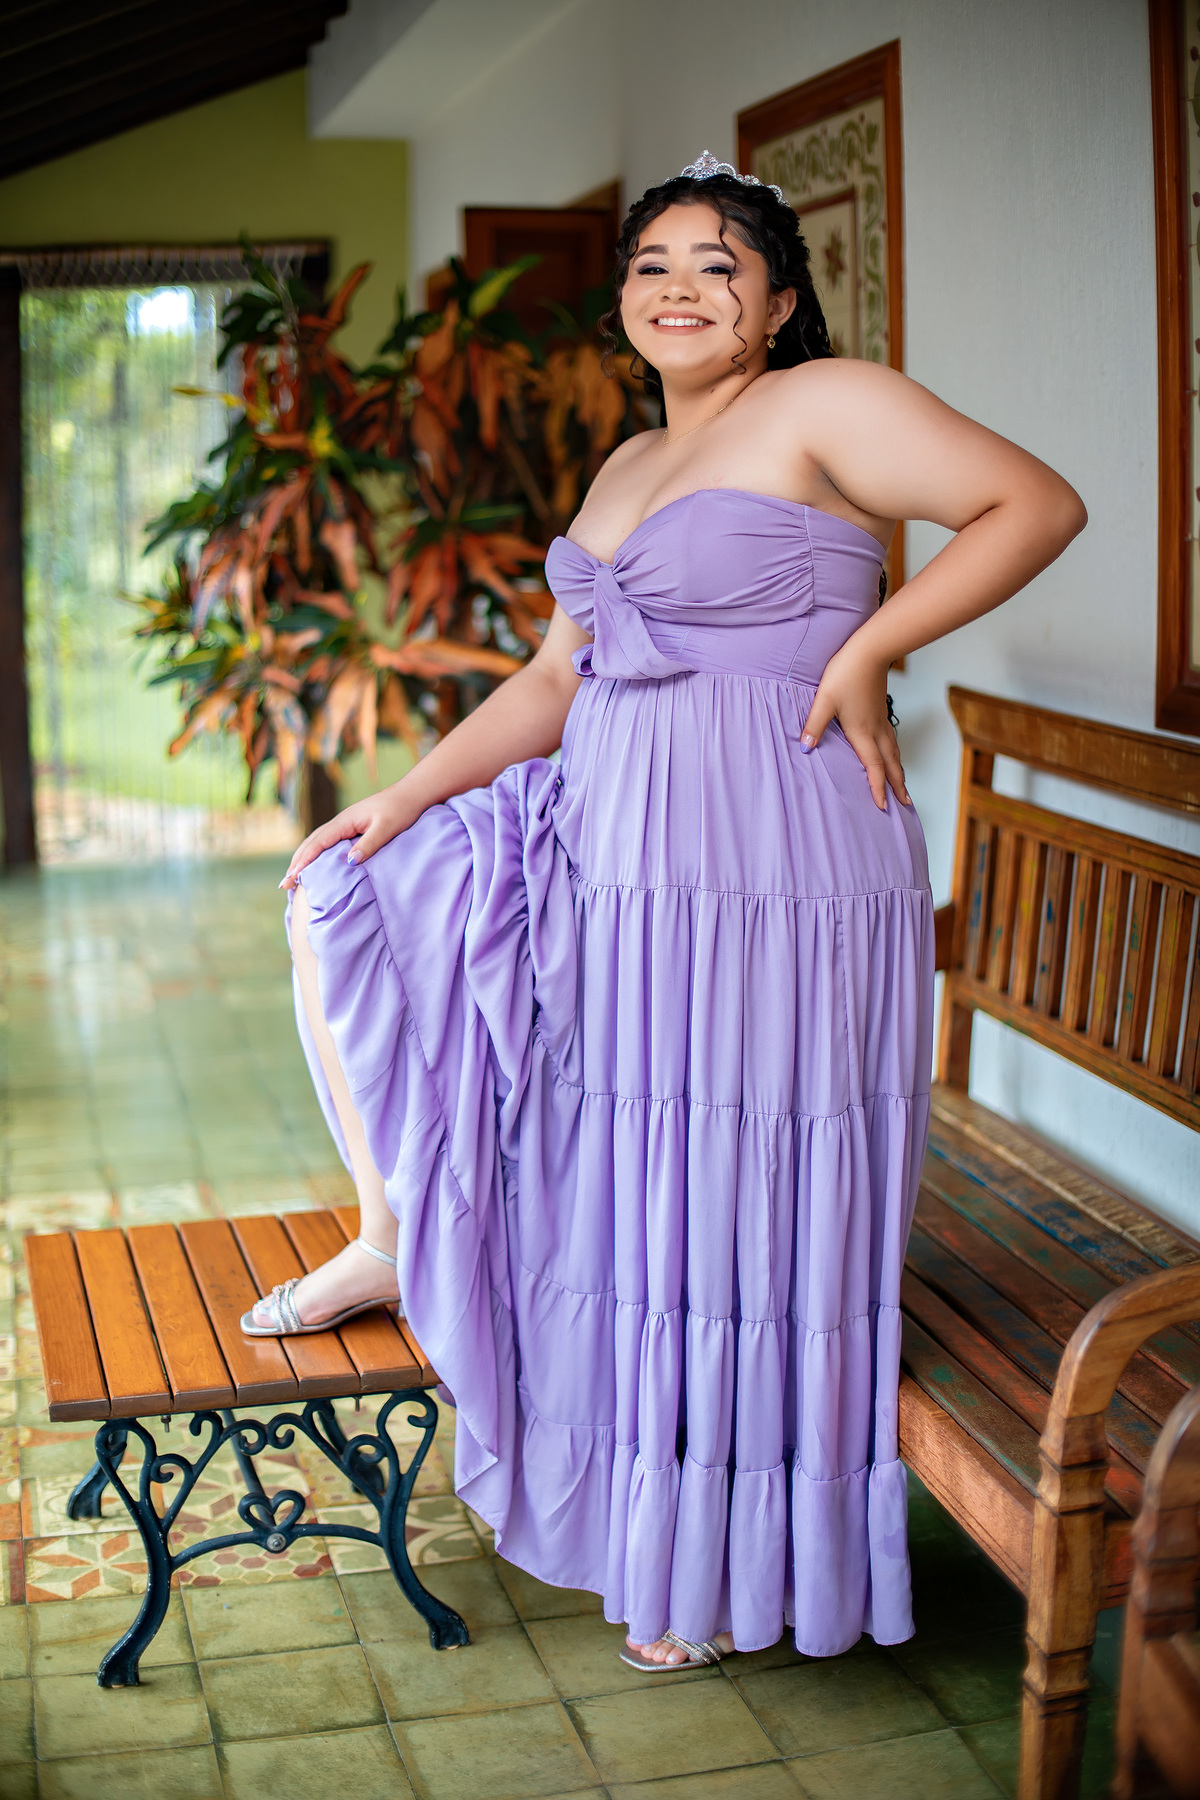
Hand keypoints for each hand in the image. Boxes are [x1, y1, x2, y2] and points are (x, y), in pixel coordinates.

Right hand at [279, 785, 417, 890]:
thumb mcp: (386, 829)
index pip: (318, 843)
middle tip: (284, 884)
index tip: (292, 877)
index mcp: (345, 821)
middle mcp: (340, 821)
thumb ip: (369, 844)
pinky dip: (314, 853)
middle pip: (311, 843)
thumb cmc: (400, 811)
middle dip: (296, 863)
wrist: (409, 795)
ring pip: (316, 842)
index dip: (304, 861)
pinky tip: (313, 863)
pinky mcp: (349, 828)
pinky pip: (325, 842)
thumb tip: (350, 861)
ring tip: (292, 878)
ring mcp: (343, 824)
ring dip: (302, 858)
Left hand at [800, 642, 910, 811]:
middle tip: (906, 804)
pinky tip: (892, 754)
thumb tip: (804, 748)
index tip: (882, 807)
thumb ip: (814, 725)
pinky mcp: (880, 710)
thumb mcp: (824, 700)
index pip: (874, 768)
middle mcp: (876, 730)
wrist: (870, 650)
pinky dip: (895, 754)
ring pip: (894, 752)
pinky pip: (891, 740)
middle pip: (891, 764)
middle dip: (898, 786)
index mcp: (862, 732)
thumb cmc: (846, 673)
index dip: (878, 788)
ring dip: (899, 771)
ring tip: (903, 785)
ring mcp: (880, 720)